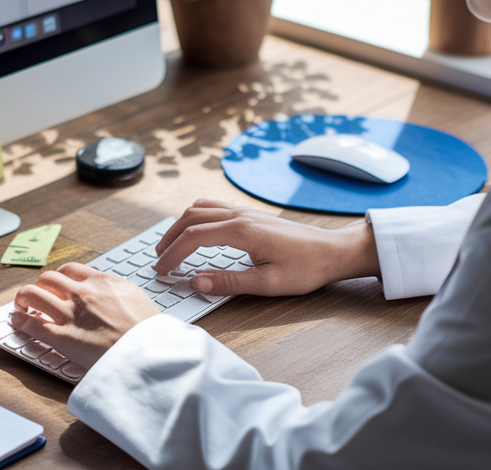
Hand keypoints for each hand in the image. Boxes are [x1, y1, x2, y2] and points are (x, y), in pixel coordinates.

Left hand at [10, 263, 159, 369]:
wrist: (148, 353)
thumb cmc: (148, 332)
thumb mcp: (138, 299)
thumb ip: (120, 293)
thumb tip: (116, 294)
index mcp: (103, 282)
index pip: (71, 269)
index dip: (60, 277)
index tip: (57, 284)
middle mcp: (83, 293)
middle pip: (49, 278)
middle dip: (40, 285)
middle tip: (38, 295)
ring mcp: (71, 314)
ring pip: (33, 294)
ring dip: (23, 298)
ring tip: (22, 305)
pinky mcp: (62, 337)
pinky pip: (31, 324)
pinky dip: (19, 320)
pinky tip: (16, 321)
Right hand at [154, 200, 380, 297]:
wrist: (332, 251)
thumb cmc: (305, 269)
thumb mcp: (267, 284)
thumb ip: (228, 283)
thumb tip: (195, 283)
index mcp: (241, 231)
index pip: (194, 238)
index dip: (173, 254)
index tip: (161, 271)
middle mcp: (240, 215)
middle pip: (191, 217)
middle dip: (170, 238)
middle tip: (159, 260)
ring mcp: (245, 211)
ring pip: (201, 207)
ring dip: (181, 224)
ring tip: (171, 245)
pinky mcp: (251, 214)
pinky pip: (214, 207)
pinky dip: (196, 217)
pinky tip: (195, 233)